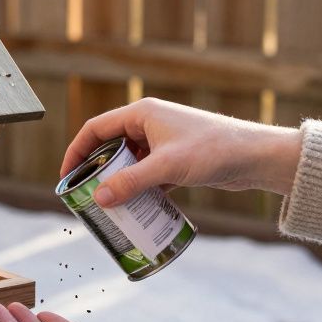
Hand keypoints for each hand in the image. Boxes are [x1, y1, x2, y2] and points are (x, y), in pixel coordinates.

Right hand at [60, 98, 303, 206]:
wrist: (254, 156)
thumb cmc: (213, 150)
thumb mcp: (167, 167)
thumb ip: (132, 182)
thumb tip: (99, 198)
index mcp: (142, 113)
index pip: (95, 129)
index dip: (76, 152)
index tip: (67, 177)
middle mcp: (150, 124)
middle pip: (110, 147)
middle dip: (96, 172)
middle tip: (84, 196)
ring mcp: (163, 142)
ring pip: (129, 163)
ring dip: (118, 183)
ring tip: (107, 207)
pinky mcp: (176, 160)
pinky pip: (147, 175)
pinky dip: (139, 189)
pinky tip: (135, 208)